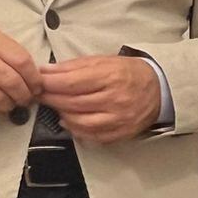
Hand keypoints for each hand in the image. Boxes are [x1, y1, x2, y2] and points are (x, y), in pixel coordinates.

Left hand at [38, 56, 160, 144]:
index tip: (38, 82)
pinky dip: (76, 130)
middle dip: (51, 99)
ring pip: (79, 122)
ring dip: (62, 115)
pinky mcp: (121, 133)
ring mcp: (119, 119)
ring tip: (57, 107)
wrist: (159, 89)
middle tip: (41, 94)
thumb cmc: (129, 72)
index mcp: (111, 76)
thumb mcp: (103, 61)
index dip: (49, 84)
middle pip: (72, 103)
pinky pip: (92, 136)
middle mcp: (115, 99)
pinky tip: (71, 121)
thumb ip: (74, 66)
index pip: (71, 83)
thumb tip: (46, 71)